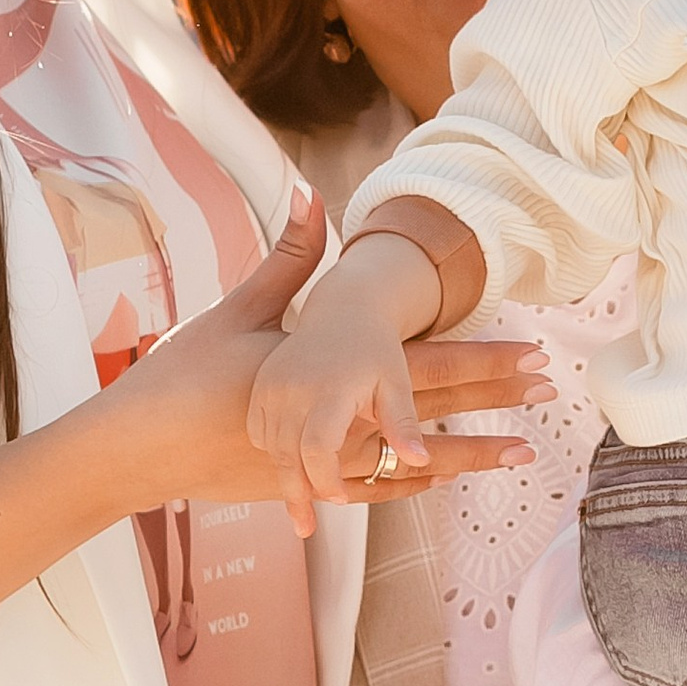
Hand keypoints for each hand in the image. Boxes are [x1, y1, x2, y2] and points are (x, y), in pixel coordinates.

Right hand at [0, 197, 542, 636]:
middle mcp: (338, 428)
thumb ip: (286, 258)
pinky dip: (412, 483)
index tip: (534, 355)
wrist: (137, 451)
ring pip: (413, 464)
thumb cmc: (182, 377)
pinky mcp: (304, 488)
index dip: (483, 363)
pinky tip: (445, 480)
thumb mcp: (239, 312)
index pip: (424, 371)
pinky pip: (373, 490)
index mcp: (331, 382)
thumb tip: (310, 195)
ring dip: (470, 454)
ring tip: (524, 453)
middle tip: (549, 390)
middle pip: (432, 414)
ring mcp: (324, 466)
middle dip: (495, 400)